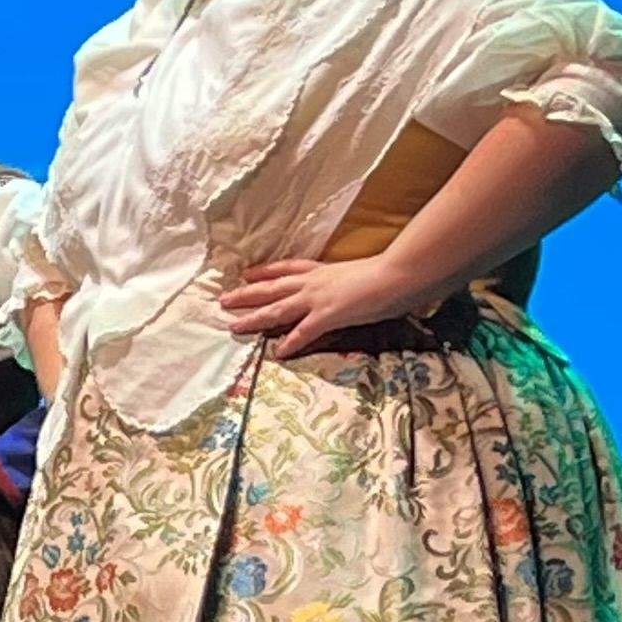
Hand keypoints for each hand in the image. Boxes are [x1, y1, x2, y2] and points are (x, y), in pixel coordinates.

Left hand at [221, 254, 420, 356]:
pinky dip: (290, 342)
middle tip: (223, 300)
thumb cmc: (388, 271)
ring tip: (233, 326)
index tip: (246, 274)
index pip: (286, 269)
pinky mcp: (328, 314)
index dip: (265, 272)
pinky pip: (303, 331)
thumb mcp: (360, 274)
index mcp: (323, 270)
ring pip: (277, 309)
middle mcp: (314, 283)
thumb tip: (350, 291)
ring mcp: (318, 298)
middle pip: (271, 288)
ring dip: (254, 318)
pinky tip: (277, 353)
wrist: (399, 273)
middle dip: (246, 294)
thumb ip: (349, 282)